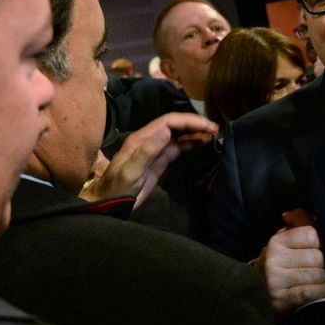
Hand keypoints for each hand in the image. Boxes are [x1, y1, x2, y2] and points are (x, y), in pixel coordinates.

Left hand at [81, 112, 216, 207]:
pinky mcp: (160, 160)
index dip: (188, 121)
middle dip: (195, 124)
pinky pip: (177, 146)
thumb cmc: (117, 188)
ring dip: (195, 132)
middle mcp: (150, 140)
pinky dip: (190, 142)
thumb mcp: (131, 171)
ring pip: (178, 134)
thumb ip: (147, 151)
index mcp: (142, 138)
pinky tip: (201, 142)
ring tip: (213, 134)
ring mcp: (155, 149)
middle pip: (175, 125)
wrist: (109, 203)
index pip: (168, 122)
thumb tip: (166, 131)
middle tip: (215, 129)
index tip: (206, 126)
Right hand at [254, 209, 324, 316]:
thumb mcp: (286, 239)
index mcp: (276, 241)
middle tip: (324, 267)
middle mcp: (274, 259)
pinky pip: (310, 292)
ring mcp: (275, 281)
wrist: (259, 291)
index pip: (312, 234)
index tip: (322, 249)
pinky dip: (321, 291)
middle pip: (318, 257)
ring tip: (321, 279)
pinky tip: (321, 290)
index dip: (323, 243)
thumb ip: (299, 223)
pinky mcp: (281, 300)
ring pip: (318, 275)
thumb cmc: (281, 262)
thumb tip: (293, 212)